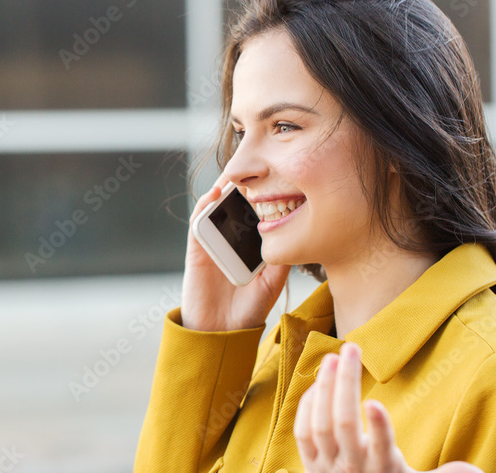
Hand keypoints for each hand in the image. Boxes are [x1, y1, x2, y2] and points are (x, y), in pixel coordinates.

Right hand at [180, 172, 291, 331]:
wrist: (222, 332)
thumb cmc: (249, 308)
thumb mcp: (274, 280)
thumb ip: (282, 256)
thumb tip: (299, 230)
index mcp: (250, 244)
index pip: (256, 211)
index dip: (266, 193)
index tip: (280, 174)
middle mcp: (231, 239)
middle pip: (236, 204)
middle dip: (246, 184)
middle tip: (258, 163)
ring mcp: (213, 242)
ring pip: (217, 207)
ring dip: (224, 188)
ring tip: (237, 171)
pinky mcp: (196, 248)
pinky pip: (198, 221)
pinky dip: (204, 205)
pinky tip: (215, 194)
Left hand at [294, 342, 482, 472]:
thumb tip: (476, 472)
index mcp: (384, 471)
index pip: (382, 449)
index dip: (378, 427)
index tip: (375, 403)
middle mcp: (353, 468)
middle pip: (343, 424)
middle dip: (345, 383)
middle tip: (351, 347)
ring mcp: (327, 466)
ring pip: (320, 424)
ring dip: (324, 387)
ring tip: (333, 356)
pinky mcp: (308, 463)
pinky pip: (302, 432)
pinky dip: (307, 406)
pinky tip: (318, 384)